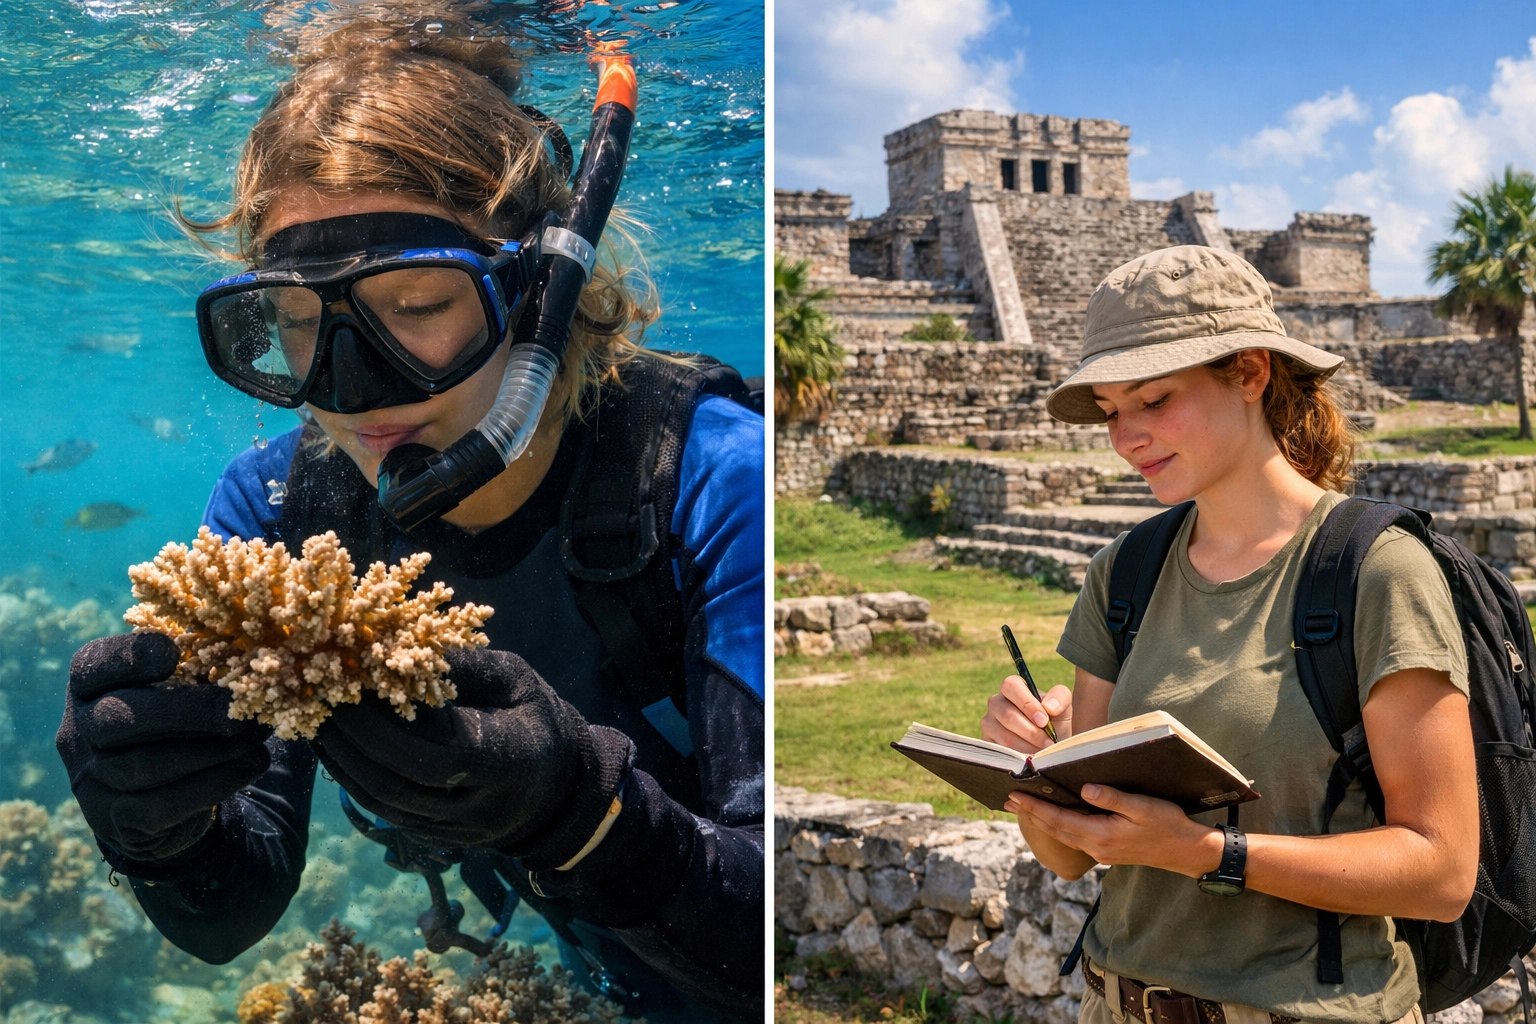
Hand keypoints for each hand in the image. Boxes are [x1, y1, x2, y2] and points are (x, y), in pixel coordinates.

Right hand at [55, 631, 273, 862]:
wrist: (161, 800)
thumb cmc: (177, 721)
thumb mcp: (177, 687)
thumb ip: (197, 665)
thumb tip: (252, 654)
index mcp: (89, 685)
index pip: (95, 665)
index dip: (132, 658)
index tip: (176, 653)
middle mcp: (78, 731)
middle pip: (118, 719)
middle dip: (187, 712)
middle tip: (239, 710)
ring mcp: (90, 780)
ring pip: (142, 767)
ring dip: (211, 750)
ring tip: (257, 734)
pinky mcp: (114, 820)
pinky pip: (160, 807)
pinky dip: (214, 784)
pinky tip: (252, 764)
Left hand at [313, 648, 631, 868]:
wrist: (557, 788)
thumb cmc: (532, 717)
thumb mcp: (513, 679)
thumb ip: (462, 667)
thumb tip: (397, 644)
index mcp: (508, 761)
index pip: (432, 753)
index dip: (383, 726)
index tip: (350, 685)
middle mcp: (480, 808)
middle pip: (397, 784)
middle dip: (351, 743)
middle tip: (318, 701)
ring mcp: (457, 832)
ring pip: (383, 804)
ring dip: (342, 764)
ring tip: (317, 722)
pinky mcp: (436, 841)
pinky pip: (385, 813)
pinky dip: (354, 780)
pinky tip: (337, 749)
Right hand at [981, 675, 1072, 753]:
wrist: (1048, 746)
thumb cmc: (1054, 723)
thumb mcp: (1063, 707)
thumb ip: (1060, 697)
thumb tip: (1049, 707)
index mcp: (1013, 688)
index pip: (1011, 686)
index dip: (1027, 703)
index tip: (1044, 721)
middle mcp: (996, 702)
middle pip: (1007, 715)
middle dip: (1031, 732)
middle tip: (1049, 743)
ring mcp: (988, 723)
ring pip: (1005, 736)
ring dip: (1028, 747)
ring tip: (1043, 753)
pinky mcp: (987, 743)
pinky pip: (1001, 752)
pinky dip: (1019, 757)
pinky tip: (1031, 759)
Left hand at [1005, 784, 1223, 877]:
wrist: (1186, 852)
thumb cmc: (1168, 825)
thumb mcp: (1144, 807)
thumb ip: (1113, 799)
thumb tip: (1084, 789)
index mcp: (1101, 835)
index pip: (1059, 820)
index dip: (1035, 807)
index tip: (1015, 795)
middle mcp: (1096, 847)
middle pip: (1055, 829)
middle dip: (1031, 814)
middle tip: (1008, 798)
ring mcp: (1100, 851)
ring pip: (1063, 835)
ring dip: (1042, 820)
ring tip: (1024, 807)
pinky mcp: (1106, 850)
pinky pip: (1074, 837)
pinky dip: (1059, 825)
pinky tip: (1054, 816)